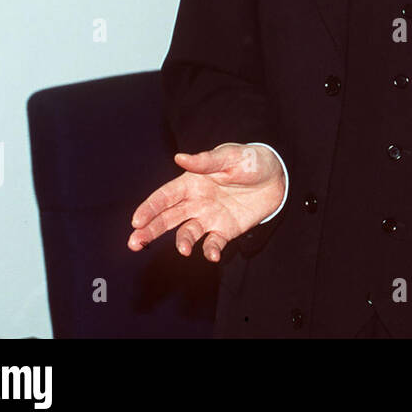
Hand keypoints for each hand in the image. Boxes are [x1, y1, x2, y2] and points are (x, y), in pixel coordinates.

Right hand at [127, 143, 285, 261]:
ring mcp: (209, 217)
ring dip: (182, 242)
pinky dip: (210, 250)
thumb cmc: (250, 160)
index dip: (149, 208)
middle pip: (167, 218)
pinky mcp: (225, 230)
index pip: (165, 196)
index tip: (136, 221)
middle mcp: (195, 202)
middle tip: (134, 243)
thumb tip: (179, 158)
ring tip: (183, 249)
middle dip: (149, 230)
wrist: (278, 176)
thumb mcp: (231, 157)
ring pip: (186, 232)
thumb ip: (206, 161)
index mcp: (192, 182)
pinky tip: (212, 255)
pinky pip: (212, 244)